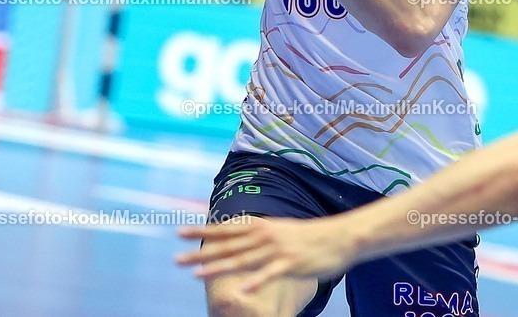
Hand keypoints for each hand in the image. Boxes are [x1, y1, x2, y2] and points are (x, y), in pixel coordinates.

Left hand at [176, 215, 356, 292]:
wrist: (341, 237)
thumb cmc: (311, 236)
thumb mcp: (281, 230)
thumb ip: (261, 235)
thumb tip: (244, 236)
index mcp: (263, 227)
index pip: (226, 228)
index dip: (202, 230)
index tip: (179, 232)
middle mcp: (266, 236)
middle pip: (228, 245)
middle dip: (200, 251)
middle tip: (176, 258)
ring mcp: (278, 251)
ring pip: (243, 260)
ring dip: (219, 267)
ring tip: (196, 274)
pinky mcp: (291, 264)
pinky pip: (270, 274)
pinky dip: (256, 282)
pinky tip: (242, 290)